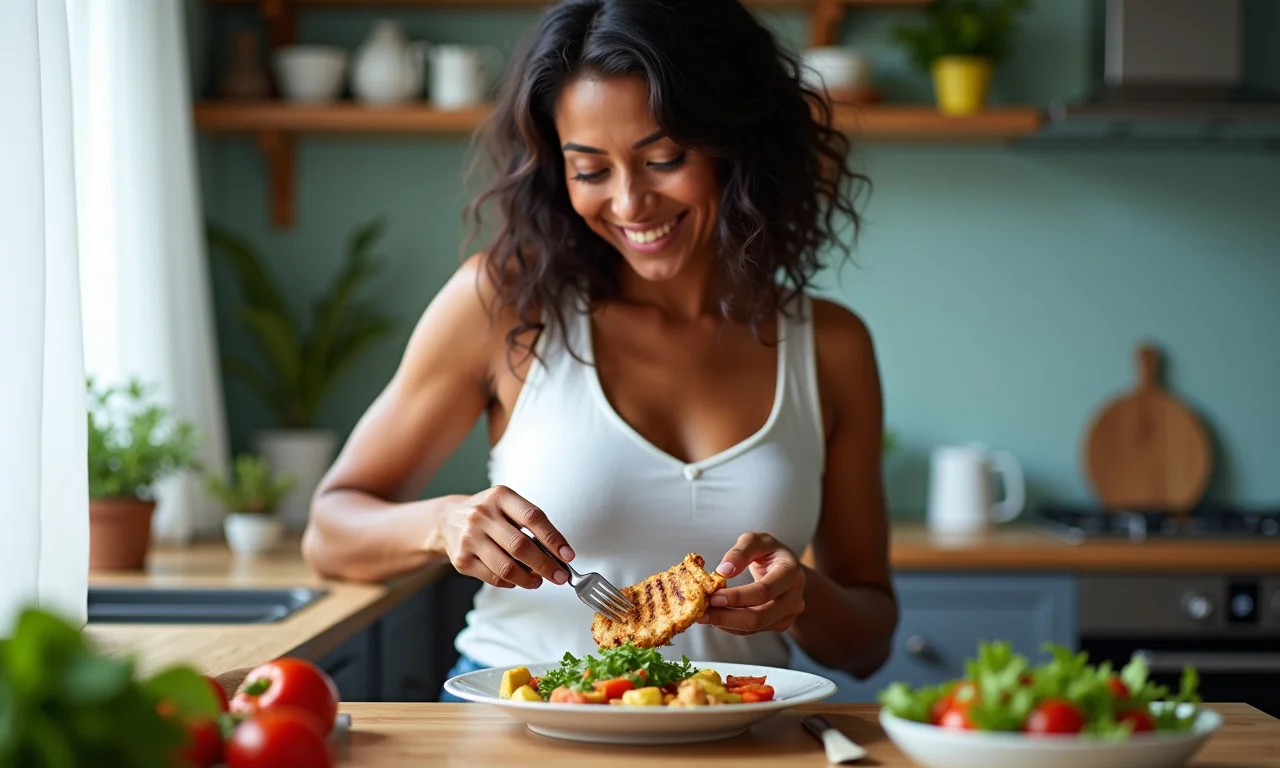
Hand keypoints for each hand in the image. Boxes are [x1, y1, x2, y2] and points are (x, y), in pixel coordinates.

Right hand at [443, 485, 574, 589]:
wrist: (447, 520)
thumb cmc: (489, 514)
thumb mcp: (508, 506)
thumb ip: (531, 525)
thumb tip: (557, 554)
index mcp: (500, 496)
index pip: (533, 517)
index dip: (553, 539)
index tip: (568, 555)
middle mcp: (481, 515)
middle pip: (520, 546)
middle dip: (546, 565)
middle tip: (560, 576)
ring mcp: (469, 538)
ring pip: (506, 567)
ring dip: (529, 579)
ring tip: (538, 580)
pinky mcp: (461, 560)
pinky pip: (493, 578)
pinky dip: (511, 582)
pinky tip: (517, 579)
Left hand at [697, 532, 805, 634]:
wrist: (787, 567)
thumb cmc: (768, 551)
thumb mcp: (756, 540)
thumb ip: (740, 551)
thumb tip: (723, 571)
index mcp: (791, 573)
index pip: (763, 591)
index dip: (737, 597)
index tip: (712, 596)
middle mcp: (794, 597)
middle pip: (759, 616)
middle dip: (726, 616)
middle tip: (700, 613)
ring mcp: (788, 615)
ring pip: (754, 627)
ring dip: (725, 623)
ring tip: (702, 616)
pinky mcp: (779, 624)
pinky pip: (753, 630)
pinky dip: (731, 626)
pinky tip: (714, 618)